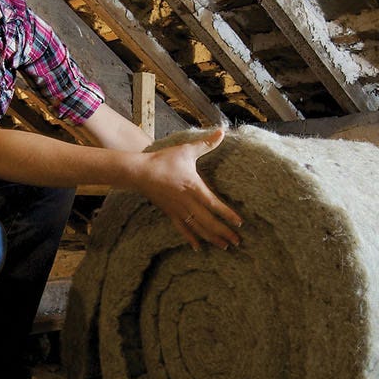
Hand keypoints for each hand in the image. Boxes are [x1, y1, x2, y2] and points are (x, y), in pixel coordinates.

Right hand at [135, 128, 242, 250]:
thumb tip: (222, 131)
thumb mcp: (186, 150)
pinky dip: (191, 238)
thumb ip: (206, 143)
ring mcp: (178, 210)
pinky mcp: (170, 213)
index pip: (214, 204)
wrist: (139, 172)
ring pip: (197, 228)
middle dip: (223, 233)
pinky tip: (198, 247)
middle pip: (208, 222)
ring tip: (224, 247)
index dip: (227, 215)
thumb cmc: (163, 160)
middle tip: (237, 242)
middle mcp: (187, 202)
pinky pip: (182, 229)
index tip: (239, 224)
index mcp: (193, 187)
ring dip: (211, 238)